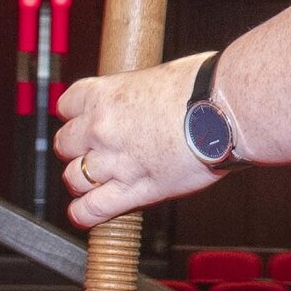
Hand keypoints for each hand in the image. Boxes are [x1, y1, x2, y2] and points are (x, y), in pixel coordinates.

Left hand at [51, 52, 216, 226]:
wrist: (226, 110)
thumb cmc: (204, 87)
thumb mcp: (161, 76)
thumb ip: (139, 92)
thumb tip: (144, 98)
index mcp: (106, 94)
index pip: (66, 105)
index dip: (74, 115)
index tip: (83, 119)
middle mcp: (102, 128)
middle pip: (64, 144)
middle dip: (76, 149)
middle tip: (94, 151)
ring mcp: (116, 162)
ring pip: (73, 178)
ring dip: (82, 181)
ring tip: (96, 181)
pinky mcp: (135, 191)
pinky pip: (92, 209)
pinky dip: (84, 214)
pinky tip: (86, 213)